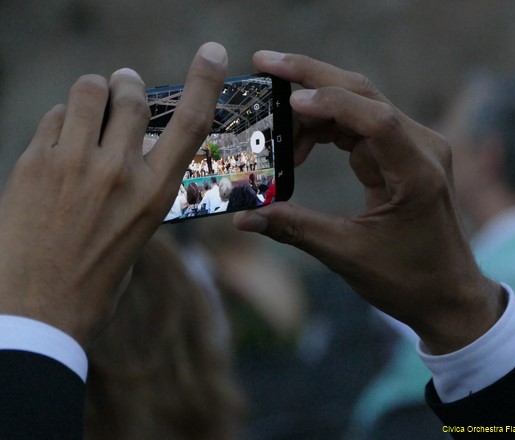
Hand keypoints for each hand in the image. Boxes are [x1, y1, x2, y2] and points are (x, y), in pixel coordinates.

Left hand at [0, 42, 227, 347]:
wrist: (38, 308)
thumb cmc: (96, 275)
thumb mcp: (138, 231)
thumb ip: (140, 185)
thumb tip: (131, 150)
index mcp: (155, 193)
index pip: (190, 125)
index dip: (205, 82)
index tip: (213, 52)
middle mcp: (118, 172)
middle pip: (130, 94)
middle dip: (126, 84)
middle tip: (122, 87)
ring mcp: (73, 164)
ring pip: (88, 92)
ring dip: (93, 93)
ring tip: (90, 110)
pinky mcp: (34, 164)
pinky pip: (54, 117)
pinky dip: (62, 121)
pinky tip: (59, 145)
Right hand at [234, 51, 504, 353]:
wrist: (448, 293)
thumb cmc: (410, 279)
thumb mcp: (349, 256)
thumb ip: (296, 229)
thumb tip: (244, 218)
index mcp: (417, 174)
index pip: (376, 119)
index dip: (332, 104)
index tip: (288, 102)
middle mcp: (422, 149)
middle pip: (364, 96)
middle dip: (313, 77)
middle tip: (264, 63)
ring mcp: (413, 149)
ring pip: (359, 106)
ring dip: (314, 107)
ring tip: (273, 124)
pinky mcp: (401, 156)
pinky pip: (360, 127)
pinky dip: (326, 127)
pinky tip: (298, 143)